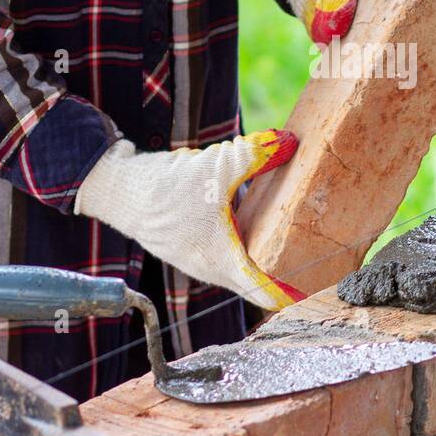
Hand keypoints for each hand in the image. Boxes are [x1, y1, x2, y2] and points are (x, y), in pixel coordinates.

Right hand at [73, 130, 302, 308]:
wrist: (116, 188)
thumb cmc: (163, 189)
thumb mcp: (217, 167)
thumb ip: (257, 154)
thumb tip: (290, 140)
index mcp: (222, 262)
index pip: (266, 293)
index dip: (294, 295)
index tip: (319, 292)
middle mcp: (212, 267)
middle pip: (257, 280)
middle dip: (286, 271)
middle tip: (319, 256)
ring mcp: (199, 257)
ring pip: (240, 261)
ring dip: (264, 252)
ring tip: (296, 235)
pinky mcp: (190, 242)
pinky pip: (226, 246)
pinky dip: (244, 237)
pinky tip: (257, 213)